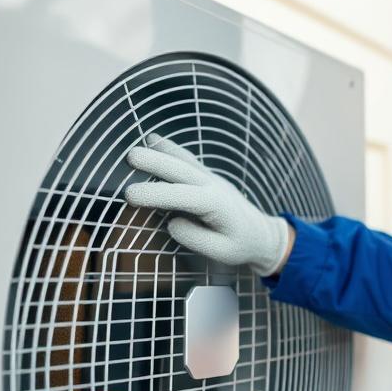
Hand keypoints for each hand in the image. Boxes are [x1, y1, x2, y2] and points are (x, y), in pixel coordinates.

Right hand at [125, 134, 291, 275]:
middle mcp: (213, 185)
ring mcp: (211, 177)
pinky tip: (153, 140)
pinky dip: (170, 148)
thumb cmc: (241, 244)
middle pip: (181, 169)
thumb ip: (195, 238)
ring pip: (183, 160)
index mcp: (216, 204)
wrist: (261, 232)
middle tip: (130, 157)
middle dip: (156, 162)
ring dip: (159, 152)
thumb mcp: (222, 251)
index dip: (156, 195)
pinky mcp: (207, 176)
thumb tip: (171, 222)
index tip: (130, 196)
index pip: (181, 197)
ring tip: (134, 150)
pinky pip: (187, 159)